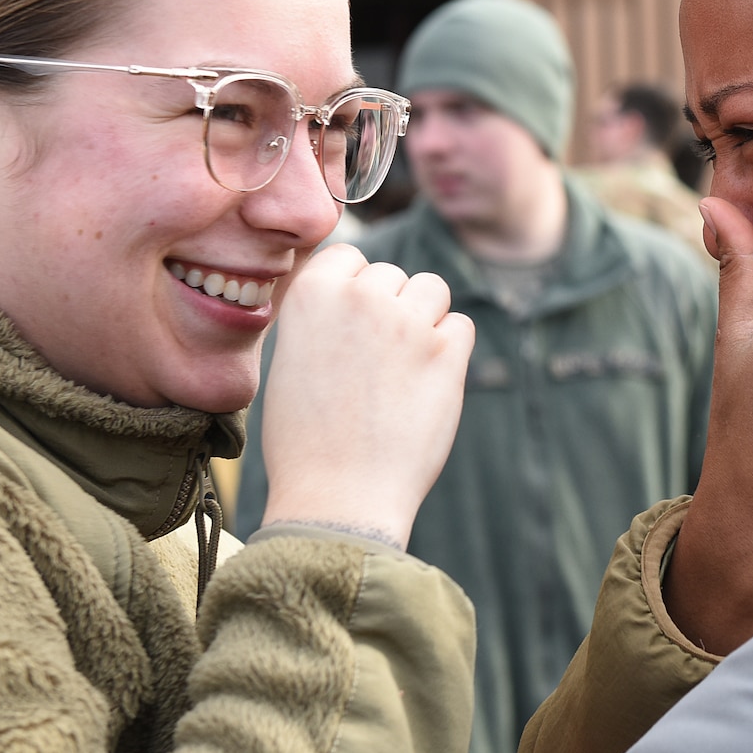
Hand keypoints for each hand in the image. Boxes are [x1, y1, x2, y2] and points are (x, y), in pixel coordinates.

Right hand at [259, 244, 474, 546]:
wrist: (339, 496)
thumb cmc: (306, 440)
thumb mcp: (292, 360)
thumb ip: (325, 317)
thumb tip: (361, 291)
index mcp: (312, 292)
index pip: (350, 256)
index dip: (354, 289)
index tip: (352, 327)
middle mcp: (361, 296)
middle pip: (393, 274)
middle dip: (390, 309)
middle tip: (375, 364)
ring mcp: (408, 322)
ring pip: (432, 290)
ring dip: (425, 319)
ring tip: (402, 370)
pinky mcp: (448, 353)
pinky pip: (461, 326)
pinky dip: (451, 350)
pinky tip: (426, 385)